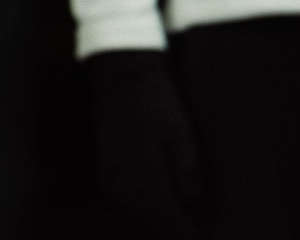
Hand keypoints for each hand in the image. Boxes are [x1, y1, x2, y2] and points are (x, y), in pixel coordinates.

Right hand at [88, 49, 202, 235]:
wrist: (121, 76)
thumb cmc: (155, 101)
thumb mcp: (181, 133)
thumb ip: (186, 171)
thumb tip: (190, 201)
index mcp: (145, 173)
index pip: (169, 218)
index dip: (187, 234)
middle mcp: (123, 179)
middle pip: (152, 220)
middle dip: (172, 230)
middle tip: (194, 235)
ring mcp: (111, 174)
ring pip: (137, 211)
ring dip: (157, 222)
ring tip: (179, 226)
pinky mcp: (106, 168)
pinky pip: (125, 199)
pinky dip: (142, 209)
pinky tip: (155, 209)